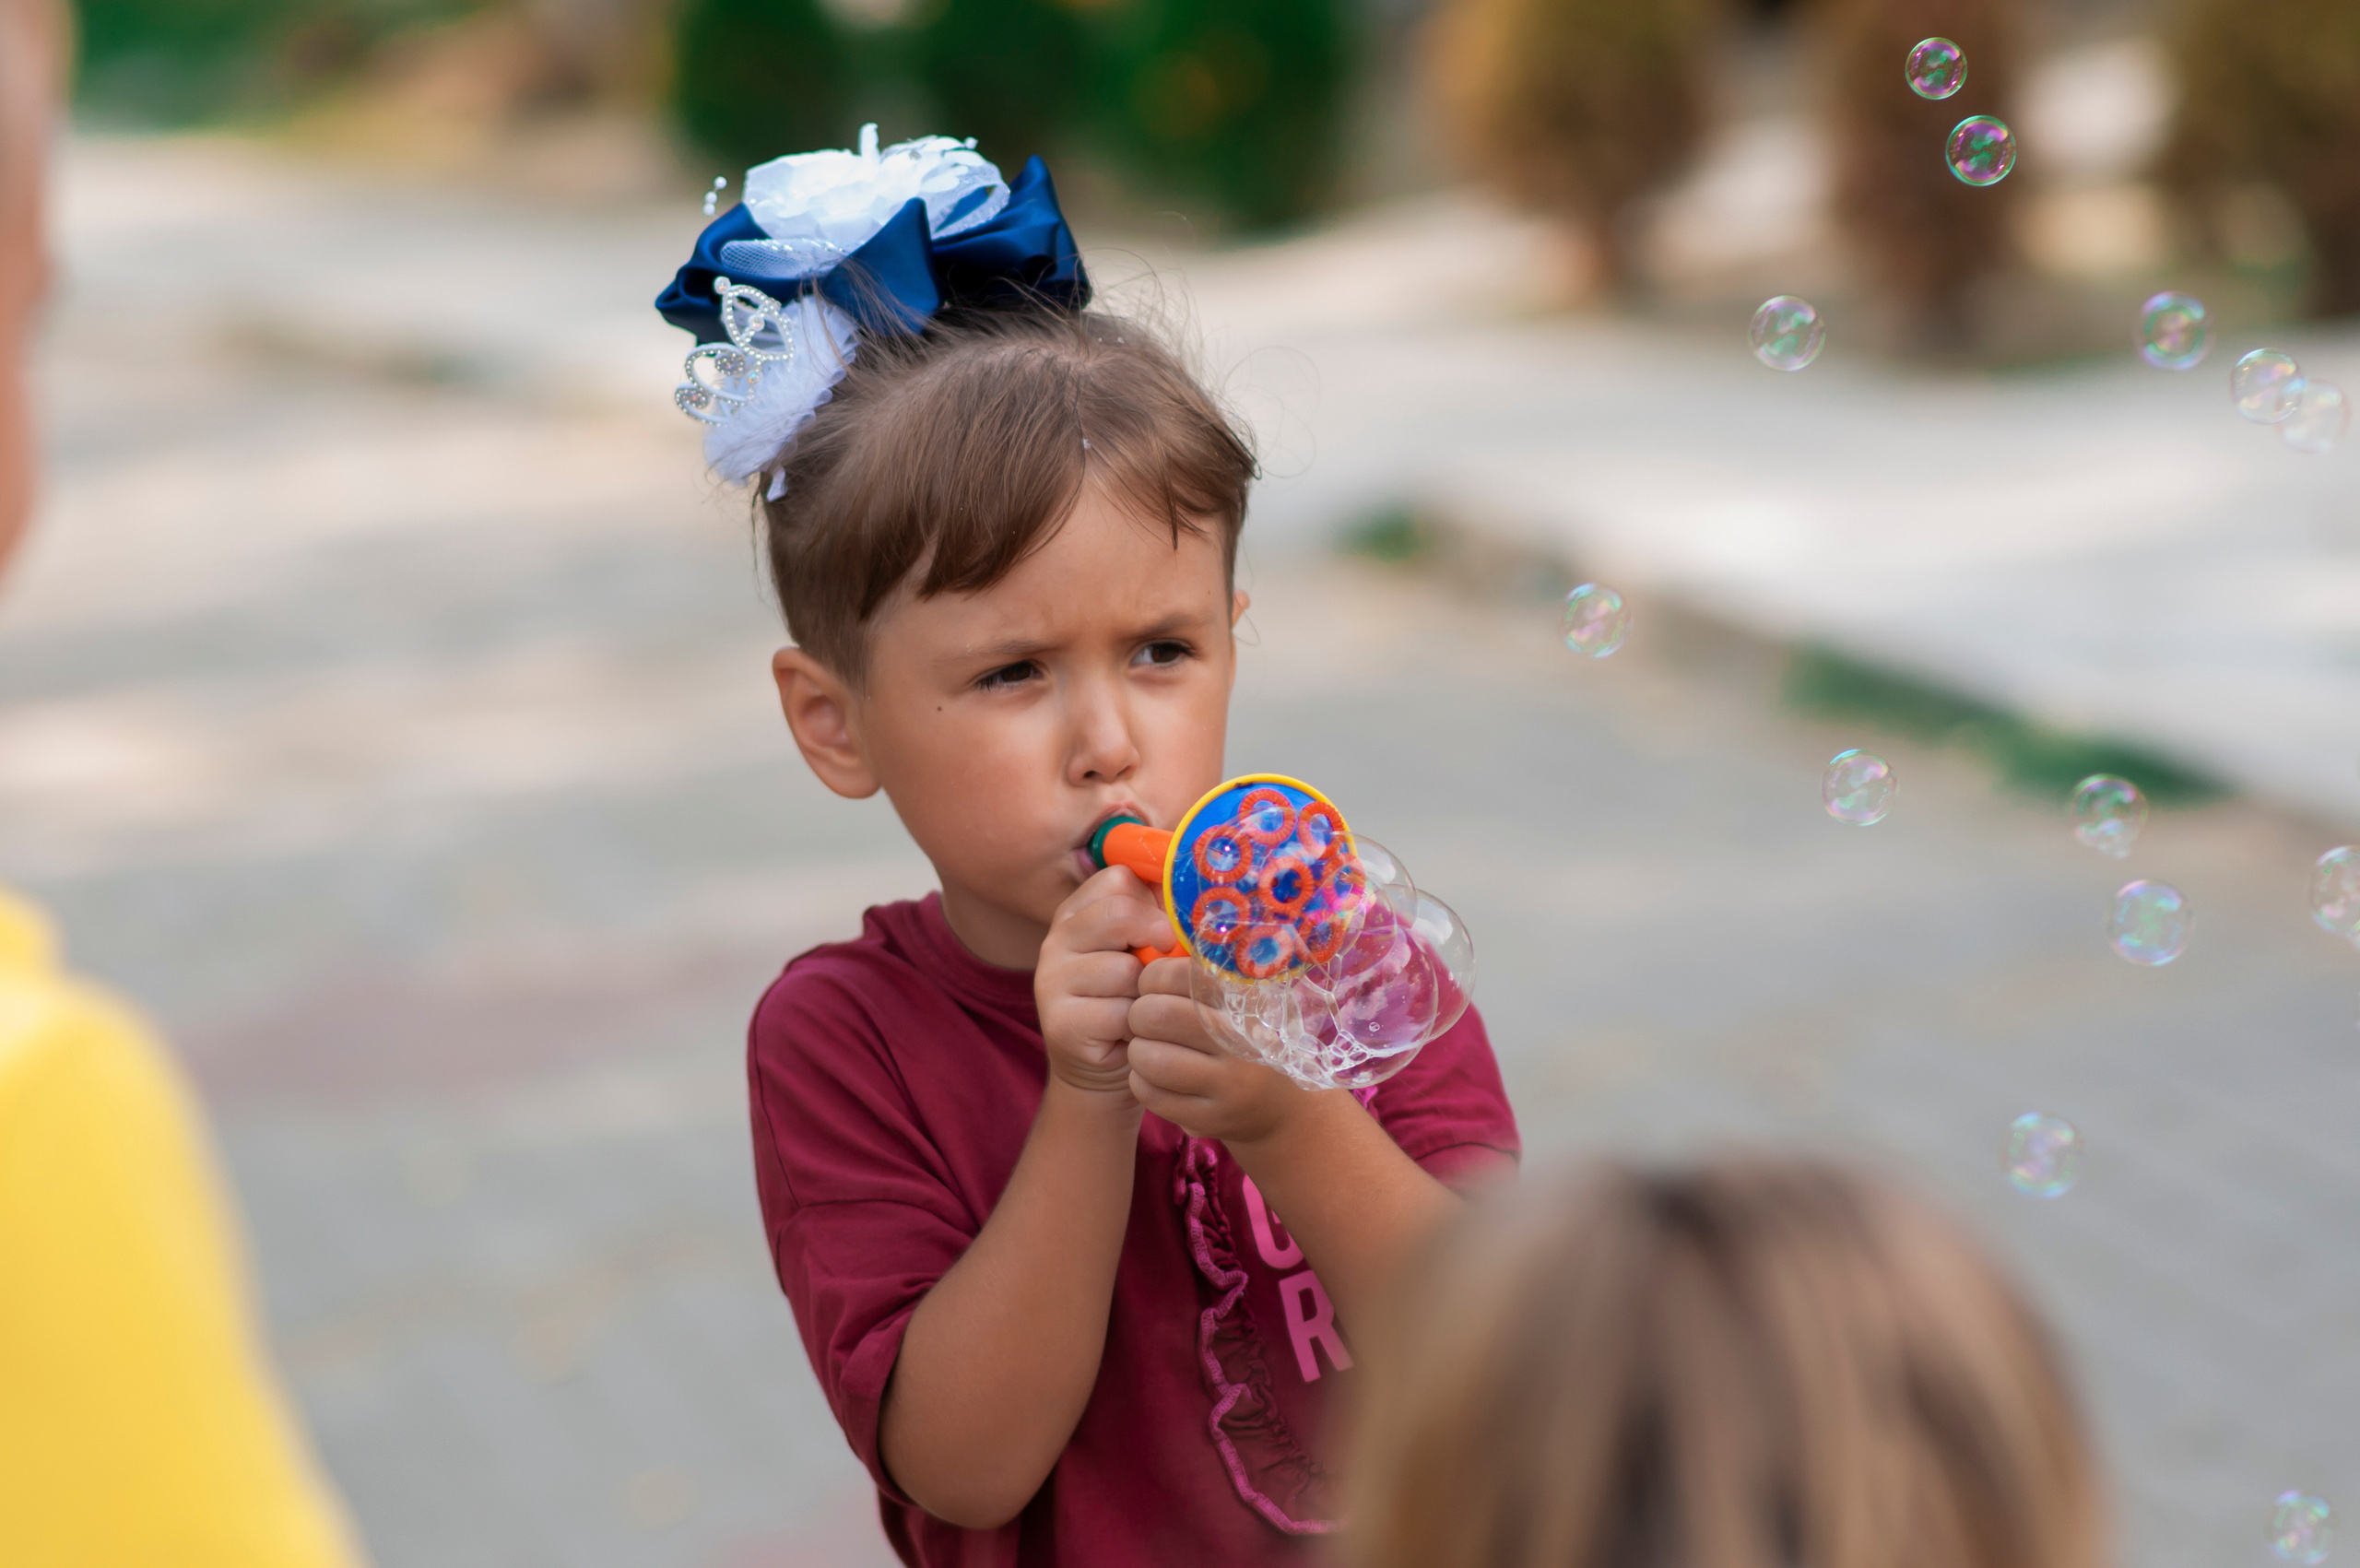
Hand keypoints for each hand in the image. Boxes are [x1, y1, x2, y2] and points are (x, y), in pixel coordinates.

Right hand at [1035, 869, 1177, 1096]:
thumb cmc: (1136, 1000)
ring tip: (1143, 1006)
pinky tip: (1131, 1033)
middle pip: (1118, 914)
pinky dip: (1137, 1026)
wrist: (1108, 1068)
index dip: (1153, 903)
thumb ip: (1162, 919)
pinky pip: (1119, 1013)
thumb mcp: (1147, 952)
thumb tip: (1201, 897)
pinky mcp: (1060, 1022)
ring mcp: (1051, 980)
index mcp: (1077, 912)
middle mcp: (1056, 939)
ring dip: (1147, 993)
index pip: (1118, 879)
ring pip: (1124, 969)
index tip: (1166, 931)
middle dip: (1155, 940)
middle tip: (1163, 968)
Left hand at [1126, 957, 1312, 1143]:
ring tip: (1150, 1047)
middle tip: (1146, 1017)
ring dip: (1138, 1050)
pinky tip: (1156, 1075)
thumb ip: (1209, 976)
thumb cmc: (1253, 1042)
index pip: (1181, 975)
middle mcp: (1241, 1044)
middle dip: (1139, 1013)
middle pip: (1156, 1015)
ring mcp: (1227, 1087)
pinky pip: (1149, 1093)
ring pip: (1148, 1058)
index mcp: (1247, 1003)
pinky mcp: (1208, 1120)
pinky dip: (1141, 1081)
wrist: (1284, 1111)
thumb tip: (1153, 941)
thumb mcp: (1246, 1003)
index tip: (1154, 984)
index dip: (1153, 976)